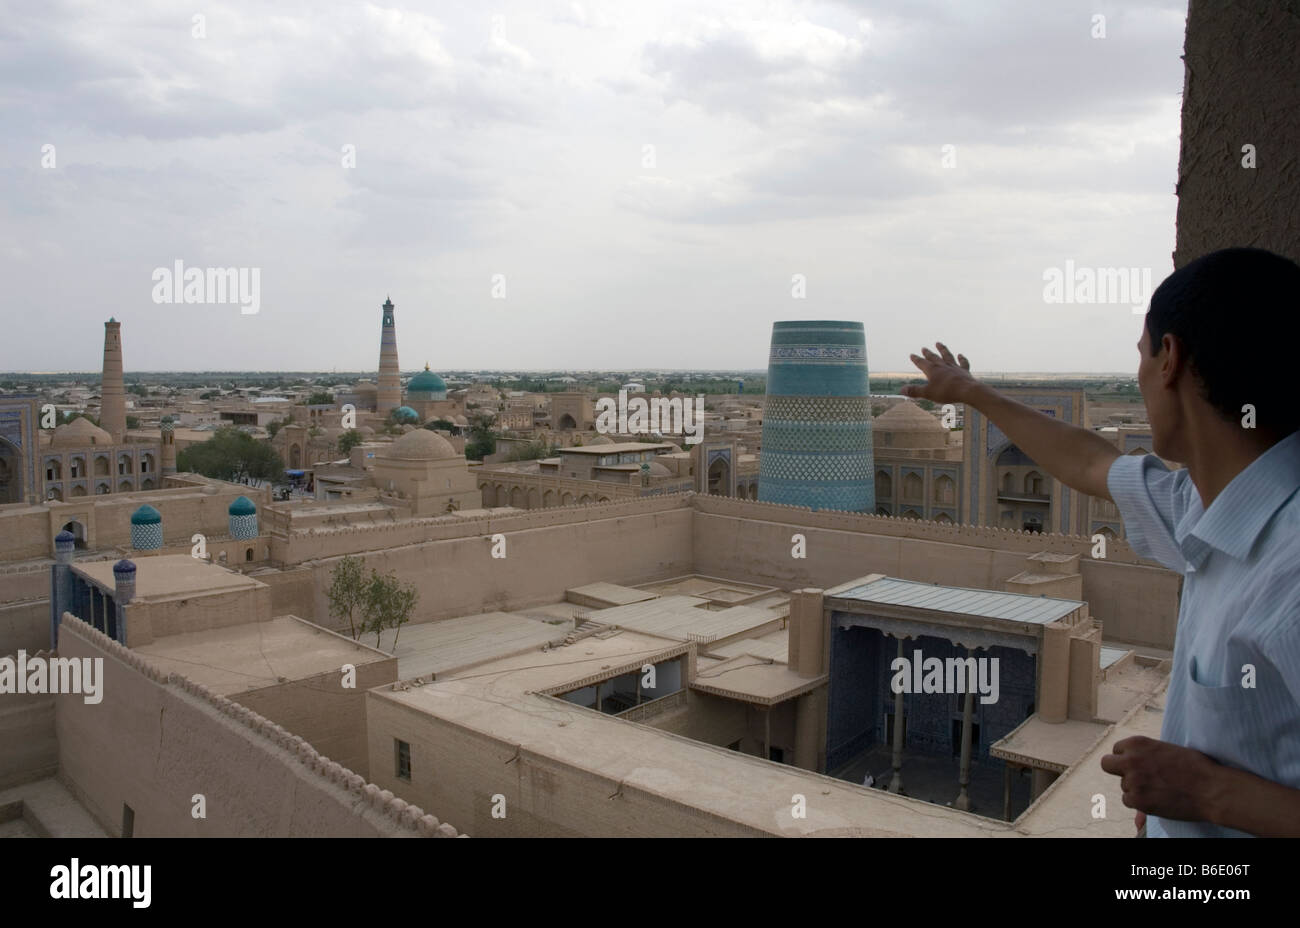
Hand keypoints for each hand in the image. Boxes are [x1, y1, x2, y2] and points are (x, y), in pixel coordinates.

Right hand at [901, 343, 974, 404]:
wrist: (966, 390)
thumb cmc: (946, 392)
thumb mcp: (928, 393)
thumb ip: (915, 391)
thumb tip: (902, 390)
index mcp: (932, 370)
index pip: (922, 363)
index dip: (916, 359)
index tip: (912, 355)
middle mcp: (942, 366)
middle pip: (933, 357)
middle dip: (927, 353)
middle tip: (923, 348)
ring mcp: (954, 367)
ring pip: (947, 355)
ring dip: (942, 349)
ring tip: (939, 343)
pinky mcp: (964, 371)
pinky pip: (962, 362)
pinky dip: (961, 358)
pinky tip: (960, 355)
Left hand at [1100, 736, 1220, 823]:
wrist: (1211, 789)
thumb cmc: (1195, 767)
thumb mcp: (1166, 751)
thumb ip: (1146, 755)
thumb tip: (1130, 766)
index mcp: (1138, 743)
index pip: (1116, 750)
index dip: (1127, 758)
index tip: (1137, 764)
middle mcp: (1130, 760)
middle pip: (1107, 764)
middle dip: (1118, 770)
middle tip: (1134, 777)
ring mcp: (1132, 781)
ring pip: (1123, 786)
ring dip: (1136, 789)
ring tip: (1160, 789)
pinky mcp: (1138, 800)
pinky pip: (1129, 801)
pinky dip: (1140, 802)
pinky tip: (1157, 799)